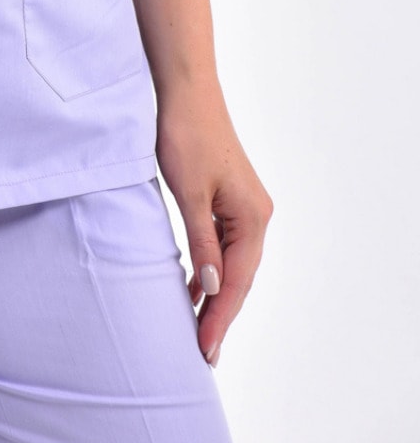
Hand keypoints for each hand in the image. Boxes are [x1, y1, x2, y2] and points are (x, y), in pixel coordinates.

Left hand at [154, 79, 273, 367]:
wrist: (186, 91)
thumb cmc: (185, 134)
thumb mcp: (188, 193)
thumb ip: (202, 243)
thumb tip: (212, 289)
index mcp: (252, 217)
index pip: (236, 281)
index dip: (220, 318)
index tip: (204, 350)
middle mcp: (256, 214)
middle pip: (239, 277)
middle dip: (220, 314)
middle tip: (201, 352)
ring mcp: (245, 206)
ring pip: (232, 263)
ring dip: (215, 294)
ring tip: (196, 328)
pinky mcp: (230, 197)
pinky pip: (225, 245)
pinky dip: (211, 268)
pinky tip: (194, 285)